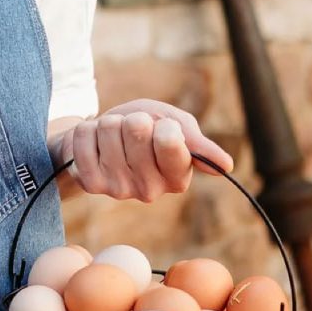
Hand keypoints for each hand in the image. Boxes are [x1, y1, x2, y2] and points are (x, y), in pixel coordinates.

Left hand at [47, 98, 233, 201]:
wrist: (101, 139)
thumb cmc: (143, 129)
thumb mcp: (173, 124)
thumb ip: (197, 142)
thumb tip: (226, 166)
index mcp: (178, 177)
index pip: (172, 141)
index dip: (164, 124)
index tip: (162, 129)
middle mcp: (151, 191)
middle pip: (138, 129)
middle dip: (134, 119)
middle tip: (132, 132)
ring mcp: (119, 189)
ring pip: (110, 129)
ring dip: (110, 123)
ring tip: (114, 137)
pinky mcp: (91, 183)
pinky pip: (85, 136)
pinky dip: (88, 129)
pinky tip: (95, 143)